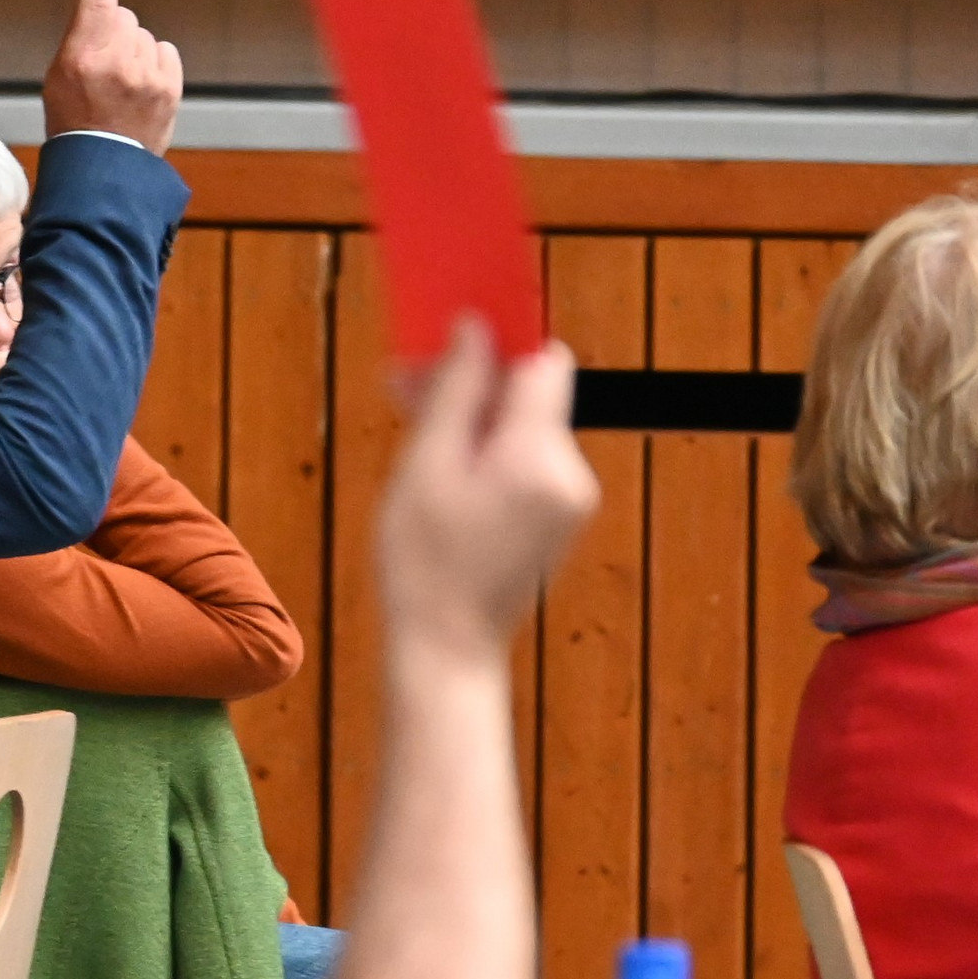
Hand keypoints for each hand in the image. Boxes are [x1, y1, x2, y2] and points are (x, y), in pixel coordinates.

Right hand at [41, 0, 184, 153]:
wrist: (103, 167)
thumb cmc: (74, 121)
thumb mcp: (57, 77)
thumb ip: (78, 34)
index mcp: (81, 57)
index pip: (99, 0)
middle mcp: (116, 63)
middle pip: (124, 16)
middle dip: (115, 29)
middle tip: (105, 60)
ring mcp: (146, 76)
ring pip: (144, 36)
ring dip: (135, 50)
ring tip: (123, 84)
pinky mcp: (169, 88)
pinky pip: (165, 51)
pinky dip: (155, 63)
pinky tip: (142, 85)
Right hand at [374, 322, 594, 659]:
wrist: (445, 650)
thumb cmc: (425, 565)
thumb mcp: (425, 466)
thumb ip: (455, 390)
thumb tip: (473, 328)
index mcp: (539, 456)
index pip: (543, 362)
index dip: (501, 339)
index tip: (454, 332)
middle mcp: (570, 473)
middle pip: (530, 395)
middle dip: (473, 384)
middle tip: (407, 387)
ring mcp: (569, 499)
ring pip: (524, 429)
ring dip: (474, 422)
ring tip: (416, 442)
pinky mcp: (557, 518)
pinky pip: (526, 462)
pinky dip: (488, 456)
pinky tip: (442, 475)